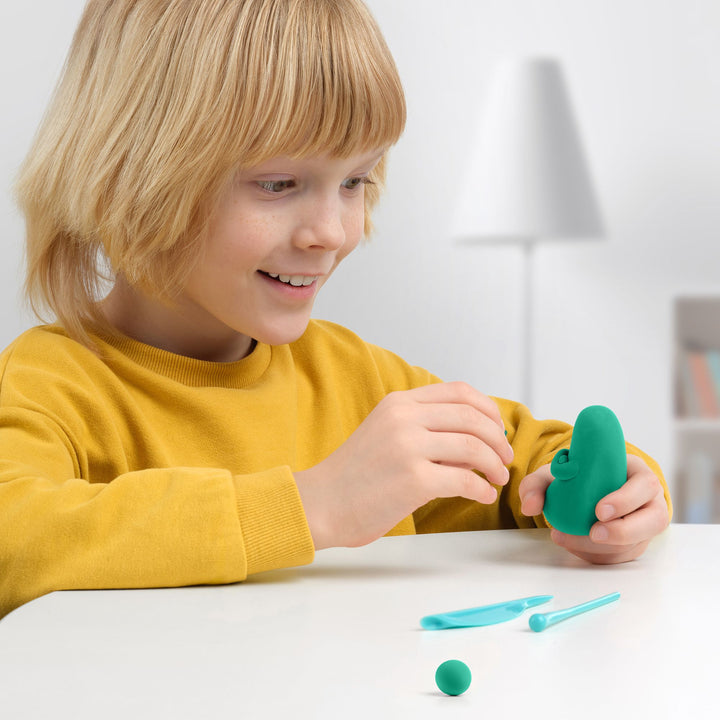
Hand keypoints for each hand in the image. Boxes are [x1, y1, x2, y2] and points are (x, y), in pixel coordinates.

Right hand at [295, 382, 513, 549]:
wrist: (321, 502)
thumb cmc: (353, 475)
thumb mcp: (386, 432)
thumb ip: (424, 427)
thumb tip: (473, 438)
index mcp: (399, 403)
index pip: (459, 391)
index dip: (488, 409)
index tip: (497, 429)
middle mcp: (405, 418)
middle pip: (473, 418)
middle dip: (498, 439)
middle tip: (504, 458)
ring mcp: (409, 447)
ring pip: (474, 447)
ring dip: (495, 465)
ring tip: (496, 478)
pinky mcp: (414, 479)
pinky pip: (465, 480)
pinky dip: (482, 489)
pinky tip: (483, 495)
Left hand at [519, 454, 669, 563]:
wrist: (582, 488)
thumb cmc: (578, 475)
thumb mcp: (556, 472)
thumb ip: (537, 484)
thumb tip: (529, 506)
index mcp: (637, 473)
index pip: (645, 484)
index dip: (626, 499)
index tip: (599, 510)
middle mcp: (649, 500)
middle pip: (654, 520)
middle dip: (624, 531)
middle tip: (593, 533)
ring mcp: (645, 524)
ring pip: (637, 543)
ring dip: (603, 548)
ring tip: (567, 539)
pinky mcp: (636, 544)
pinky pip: (623, 557)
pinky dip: (598, 556)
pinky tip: (572, 546)